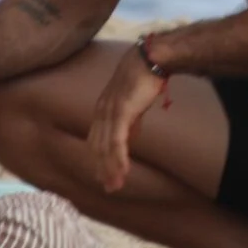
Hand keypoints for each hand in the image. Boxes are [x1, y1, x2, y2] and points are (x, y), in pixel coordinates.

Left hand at [81, 42, 164, 194]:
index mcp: (102, 110)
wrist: (150, 60)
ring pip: (107, 147)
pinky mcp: (121, 112)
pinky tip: (123, 170)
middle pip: (98, 147)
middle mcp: (102, 112)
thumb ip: (129, 122)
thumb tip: (128, 140)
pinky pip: (118, 140)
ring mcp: (110, 112)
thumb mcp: (133, 105)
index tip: (103, 176)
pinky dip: (118, 158)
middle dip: (103, 169)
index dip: (99, 160)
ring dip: (111, 168)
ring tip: (115, 185)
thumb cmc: (143, 79)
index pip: (96, 140)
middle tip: (109, 188)